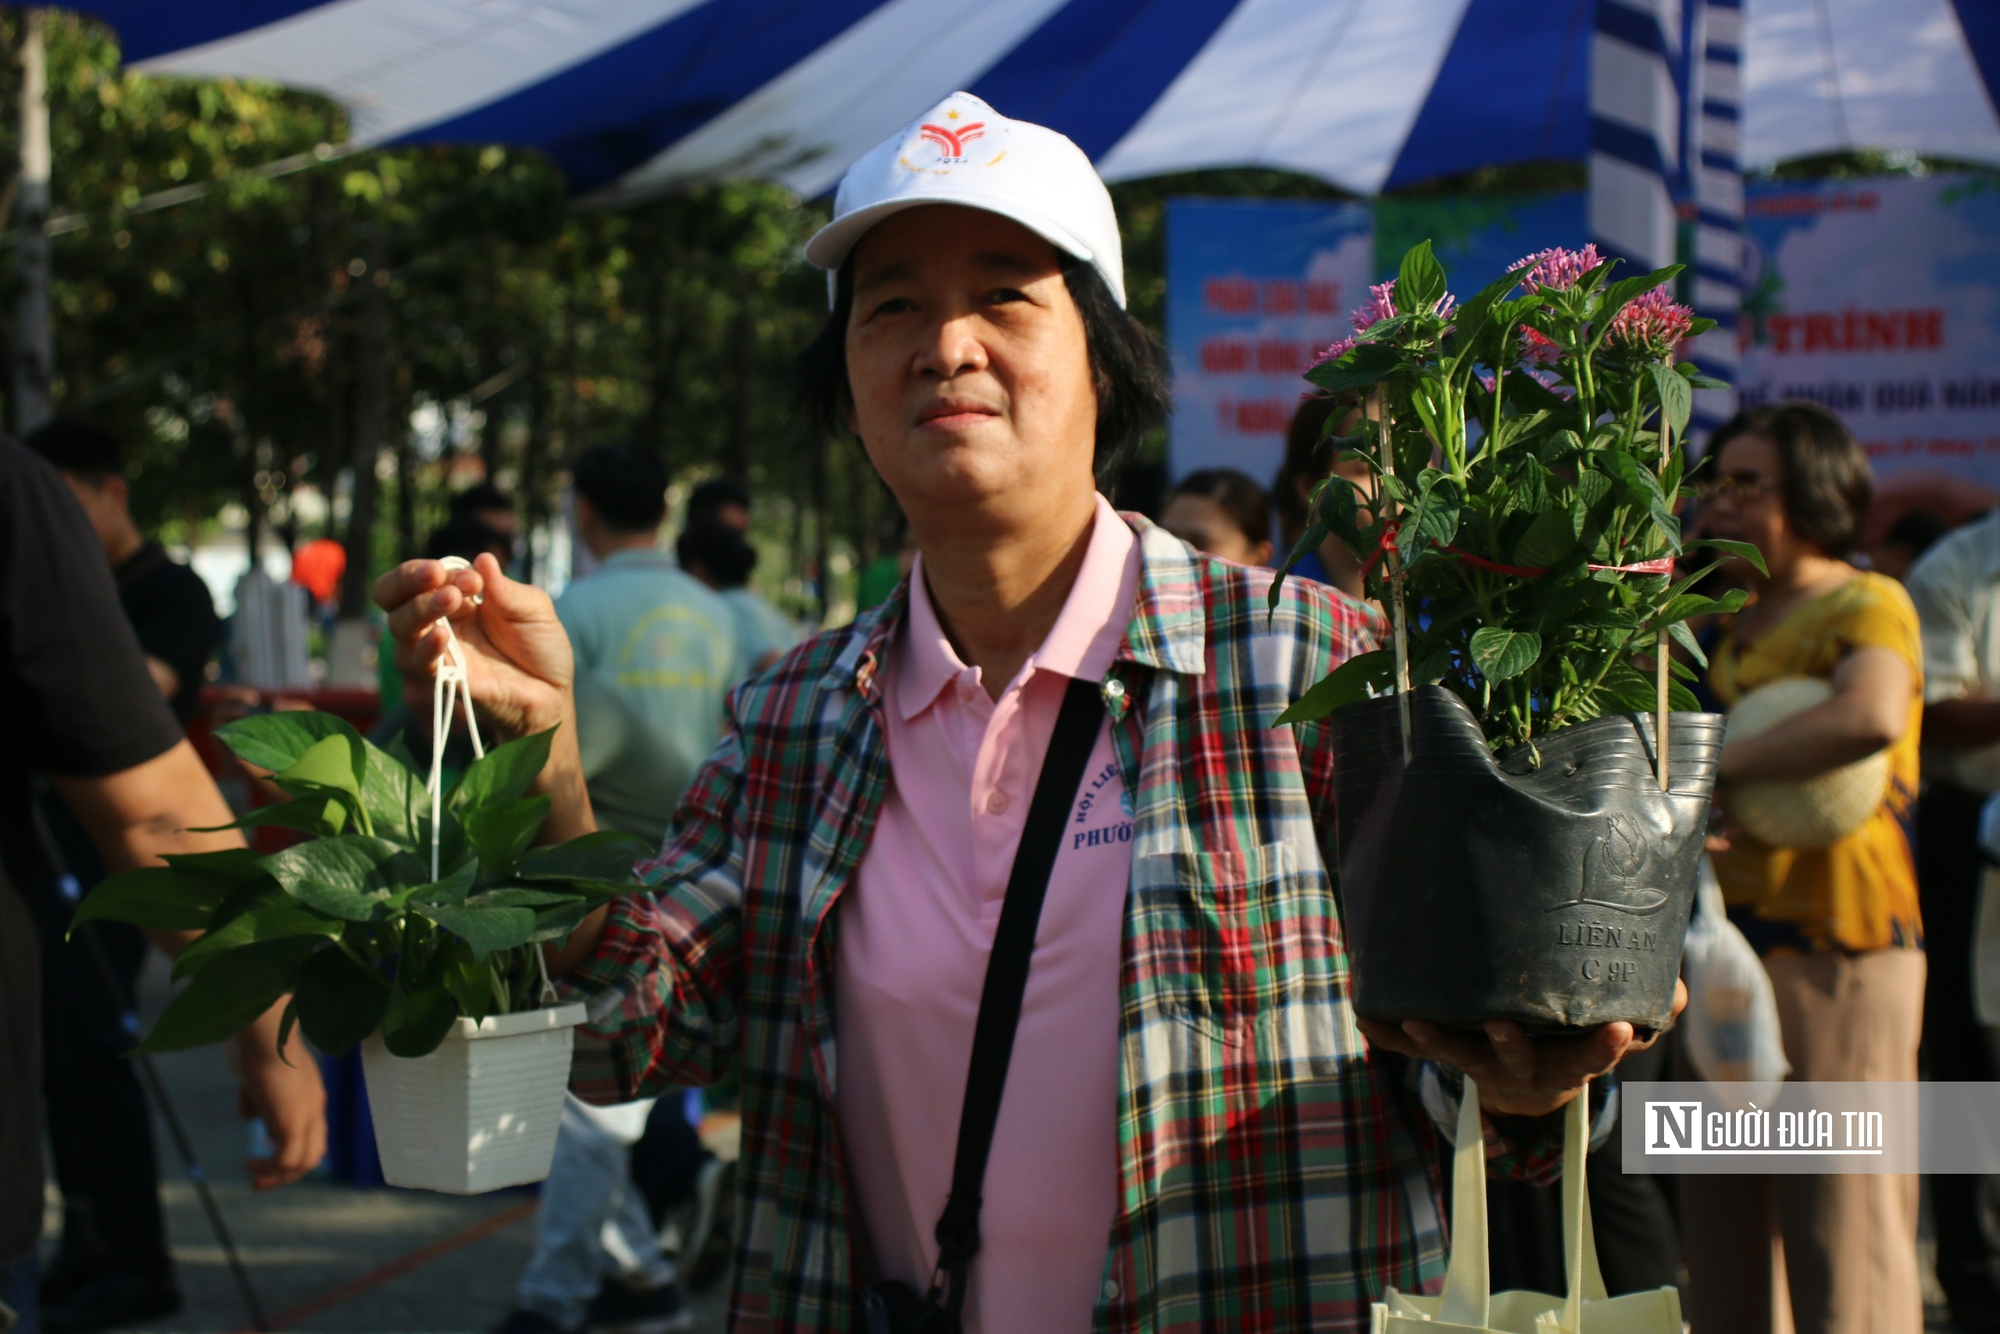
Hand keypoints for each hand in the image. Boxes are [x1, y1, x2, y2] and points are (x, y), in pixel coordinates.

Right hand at [234, 1003, 326, 1189]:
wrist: (267, 1033)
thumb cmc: (258, 1047)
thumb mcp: (256, 1076)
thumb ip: (256, 1098)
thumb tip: (249, 1118)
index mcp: (311, 1094)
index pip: (312, 1132)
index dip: (292, 1147)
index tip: (265, 1153)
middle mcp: (315, 1107)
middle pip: (314, 1152)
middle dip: (289, 1172)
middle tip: (261, 1179)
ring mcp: (308, 1116)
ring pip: (304, 1162)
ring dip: (278, 1177)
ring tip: (254, 1180)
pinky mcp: (294, 1123)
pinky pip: (288, 1161)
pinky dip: (271, 1171)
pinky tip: (251, 1166)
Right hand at [374, 552, 573, 737]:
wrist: (554, 691)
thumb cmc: (541, 646)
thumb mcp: (534, 609)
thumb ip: (507, 589)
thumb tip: (482, 559)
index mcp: (457, 597)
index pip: (424, 575)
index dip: (441, 570)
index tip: (474, 579)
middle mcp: (440, 620)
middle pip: (392, 596)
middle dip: (406, 579)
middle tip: (433, 574)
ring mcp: (440, 649)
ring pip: (401, 626)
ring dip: (420, 608)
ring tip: (449, 600)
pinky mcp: (446, 678)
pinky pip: (421, 662)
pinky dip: (426, 646)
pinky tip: (441, 635)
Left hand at [1356, 977, 1686, 1117]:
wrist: (1531, 1087)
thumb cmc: (1574, 1042)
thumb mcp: (1614, 1030)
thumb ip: (1650, 1007)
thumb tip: (1676, 988)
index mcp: (1567, 1062)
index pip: (1592, 1055)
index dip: (1605, 1046)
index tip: (1624, 1031)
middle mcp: (1524, 1066)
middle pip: (1517, 1059)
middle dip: (1509, 1042)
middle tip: (1501, 1023)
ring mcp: (1483, 1063)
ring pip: (1459, 1055)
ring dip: (1437, 1041)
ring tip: (1417, 1022)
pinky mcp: (1450, 1054)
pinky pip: (1413, 1050)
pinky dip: (1389, 1036)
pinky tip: (1366, 1019)